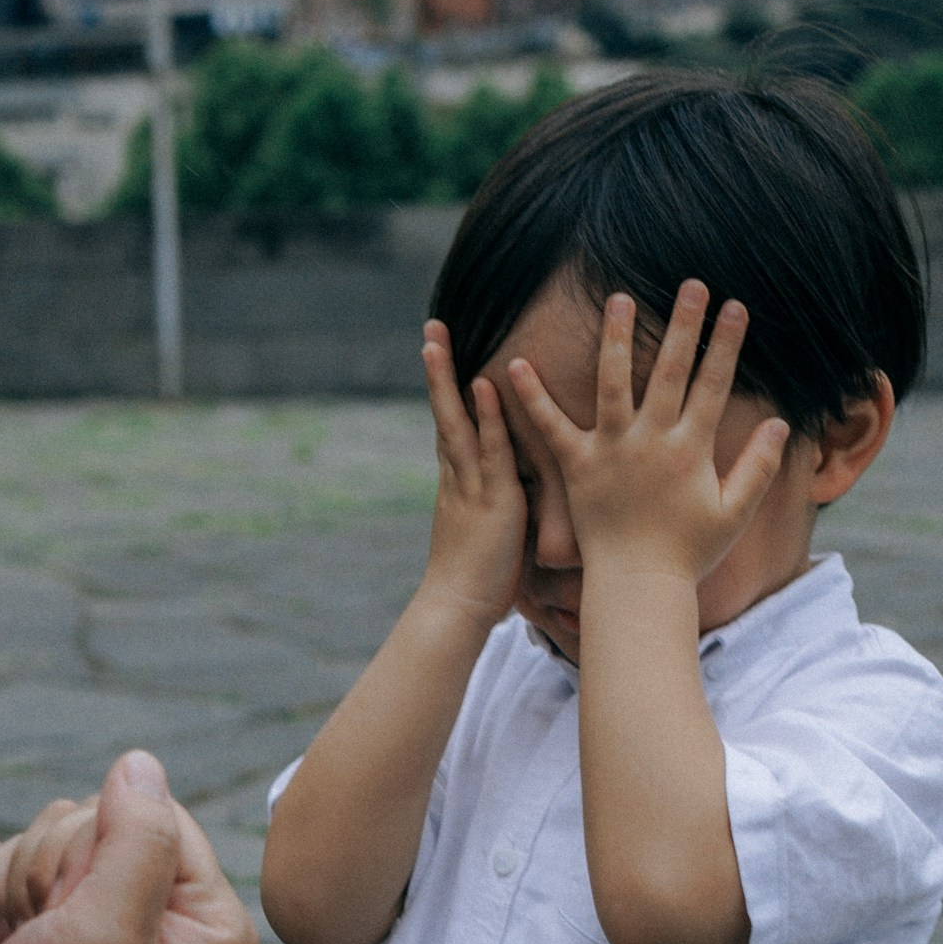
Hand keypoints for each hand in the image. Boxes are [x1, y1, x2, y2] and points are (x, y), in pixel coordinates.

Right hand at [0, 751, 256, 943]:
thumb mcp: (104, 936)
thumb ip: (134, 841)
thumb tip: (140, 763)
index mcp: (213, 921)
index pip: (154, 814)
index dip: (93, 849)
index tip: (72, 918)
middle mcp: (175, 919)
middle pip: (104, 820)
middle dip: (53, 869)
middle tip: (45, 940)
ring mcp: (120, 926)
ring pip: (57, 839)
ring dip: (22, 885)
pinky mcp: (71, 934)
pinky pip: (30, 869)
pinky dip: (5, 900)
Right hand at [416, 319, 527, 634]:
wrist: (456, 613)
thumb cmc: (477, 587)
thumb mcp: (489, 540)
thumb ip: (498, 515)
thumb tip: (511, 509)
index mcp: (459, 486)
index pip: (452, 430)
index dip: (447, 394)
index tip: (441, 358)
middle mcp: (458, 479)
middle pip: (445, 414)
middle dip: (437, 371)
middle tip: (431, 330)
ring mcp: (471, 488)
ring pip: (455, 422)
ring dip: (445, 379)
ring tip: (436, 337)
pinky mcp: (492, 502)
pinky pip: (489, 451)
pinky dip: (484, 417)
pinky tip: (482, 384)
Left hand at [506, 283, 790, 587]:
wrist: (637, 586)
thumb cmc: (688, 555)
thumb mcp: (734, 513)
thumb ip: (759, 467)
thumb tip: (783, 424)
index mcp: (691, 448)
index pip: (714, 384)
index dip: (726, 344)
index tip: (736, 305)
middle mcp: (652, 441)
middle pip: (670, 371)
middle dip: (684, 324)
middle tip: (691, 283)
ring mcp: (612, 451)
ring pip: (614, 383)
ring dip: (616, 338)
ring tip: (617, 297)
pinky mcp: (577, 467)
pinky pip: (551, 427)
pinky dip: (533, 397)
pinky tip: (515, 365)